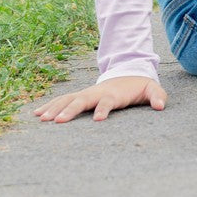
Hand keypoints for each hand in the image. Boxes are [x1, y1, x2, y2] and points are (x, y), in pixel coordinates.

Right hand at [34, 76, 167, 122]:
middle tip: (56, 121)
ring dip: (55, 108)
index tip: (97, 120)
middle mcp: (97, 92)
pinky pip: (62, 100)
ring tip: (41, 119)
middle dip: (69, 110)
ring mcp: (87, 93)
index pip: (107, 101)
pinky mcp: (80, 96)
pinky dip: (50, 105)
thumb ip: (157, 97)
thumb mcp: (152, 90)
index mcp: (114, 93)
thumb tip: (160, 107)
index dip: (103, 109)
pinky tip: (36, 114)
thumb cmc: (140, 87)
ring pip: (68, 99)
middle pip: (81, 100)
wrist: (129, 74)